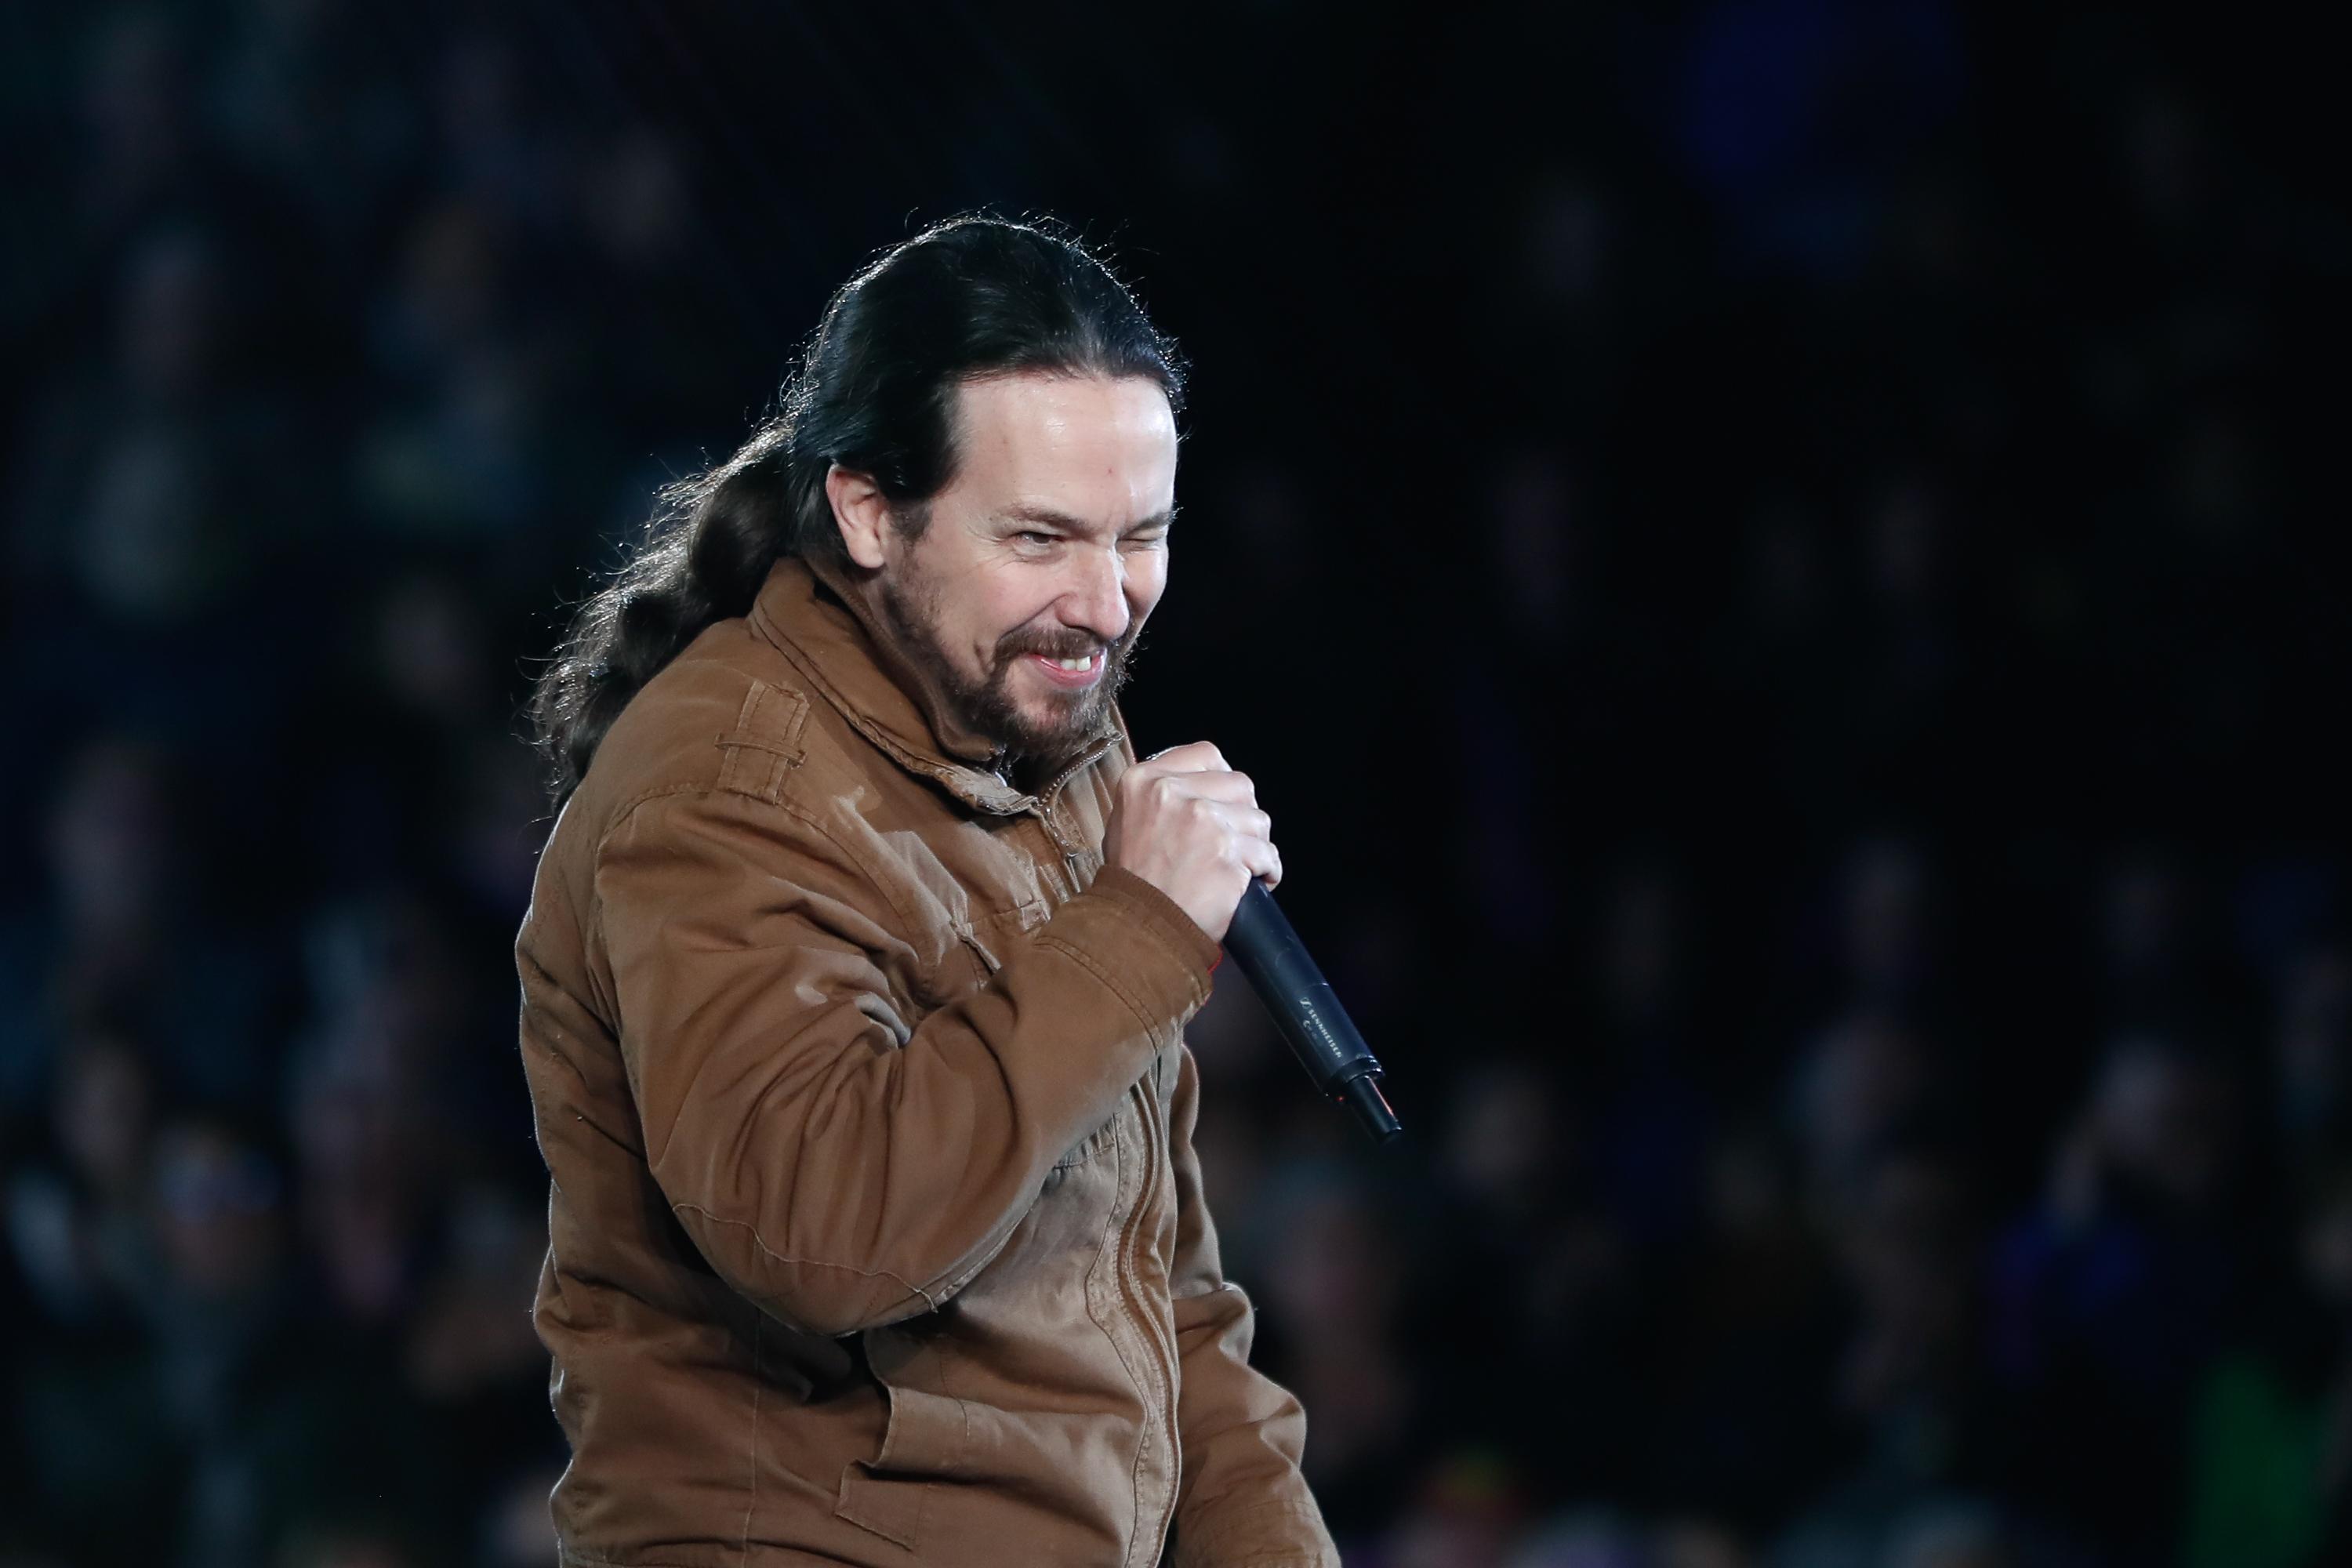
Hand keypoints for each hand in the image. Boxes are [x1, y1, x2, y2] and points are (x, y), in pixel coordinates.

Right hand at [1102, 741, 1279, 943]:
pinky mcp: (1228, 853)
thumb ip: (1157, 797)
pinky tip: (1253, 882)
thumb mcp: (1125, 822)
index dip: (1223, 779)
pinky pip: (1267, 855)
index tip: (1225, 801)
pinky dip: (1267, 871)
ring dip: (1256, 845)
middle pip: (1240, 785)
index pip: (1207, 755)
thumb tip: (1194, 787)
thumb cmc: (1131, 882)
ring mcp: (1204, 821)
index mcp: (1145, 780)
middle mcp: (1174, 793)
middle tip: (1233, 840)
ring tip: (1240, 866)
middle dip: (1243, 814)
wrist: (1135, 927)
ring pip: (1258, 820)